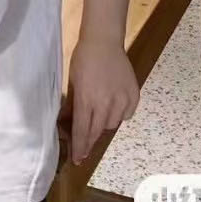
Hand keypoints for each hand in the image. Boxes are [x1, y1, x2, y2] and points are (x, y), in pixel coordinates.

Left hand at [61, 34, 139, 163]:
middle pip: (97, 131)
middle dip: (90, 141)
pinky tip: (113, 104)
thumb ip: (73, 104)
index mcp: (87, 99)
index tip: (78, 159)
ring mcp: (122, 100)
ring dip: (103, 123)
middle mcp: (106, 103)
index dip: (80, 146)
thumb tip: (66, 123)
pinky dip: (119, 114)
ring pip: (112, 124)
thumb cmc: (83, 59)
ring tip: (98, 113)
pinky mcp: (134, 96)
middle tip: (84, 149)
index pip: (83, 130)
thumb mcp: (73, 82)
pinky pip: (126, 115)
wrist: (104, 41)